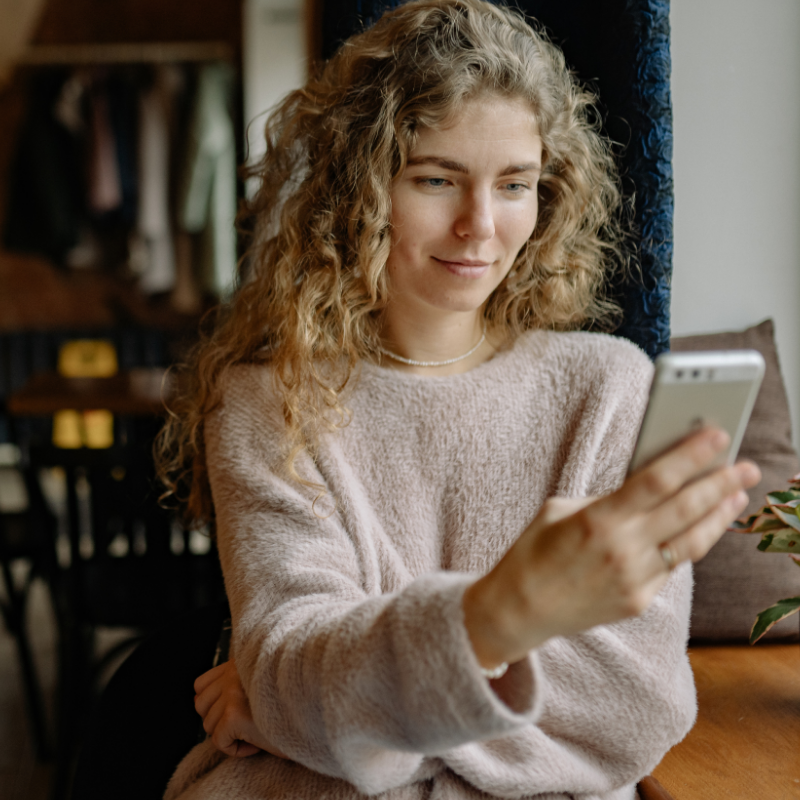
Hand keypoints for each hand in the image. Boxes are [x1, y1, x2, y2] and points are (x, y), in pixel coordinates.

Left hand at [194, 658, 288, 758]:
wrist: (316, 711)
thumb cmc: (296, 699)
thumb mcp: (266, 681)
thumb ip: (241, 681)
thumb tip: (206, 700)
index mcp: (240, 661)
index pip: (201, 685)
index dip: (215, 704)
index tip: (239, 712)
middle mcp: (232, 673)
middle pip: (201, 706)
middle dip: (220, 720)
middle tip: (248, 723)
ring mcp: (232, 692)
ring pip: (209, 726)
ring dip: (231, 735)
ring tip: (257, 730)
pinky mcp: (234, 714)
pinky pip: (219, 742)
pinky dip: (236, 749)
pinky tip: (258, 741)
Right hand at [463, 427, 760, 667]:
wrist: (519, 609)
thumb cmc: (533, 552)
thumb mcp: (560, 510)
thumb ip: (606, 499)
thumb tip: (646, 486)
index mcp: (599, 520)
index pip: (657, 480)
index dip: (691, 456)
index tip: (717, 435)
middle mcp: (622, 551)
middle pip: (686, 510)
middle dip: (721, 484)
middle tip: (745, 466)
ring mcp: (634, 580)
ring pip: (692, 543)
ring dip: (718, 517)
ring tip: (737, 496)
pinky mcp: (638, 601)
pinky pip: (672, 567)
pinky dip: (687, 544)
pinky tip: (699, 528)